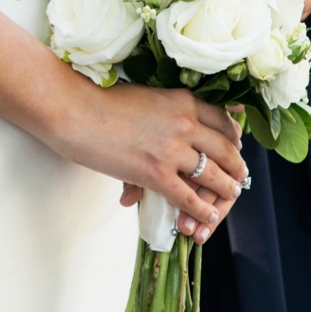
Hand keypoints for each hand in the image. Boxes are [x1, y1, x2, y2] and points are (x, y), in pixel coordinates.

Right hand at [65, 74, 245, 238]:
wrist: (73, 109)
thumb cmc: (100, 100)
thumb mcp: (146, 95)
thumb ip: (167, 109)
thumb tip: (177, 126)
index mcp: (182, 99)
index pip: (224, 121)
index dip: (233, 139)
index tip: (235, 147)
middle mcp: (184, 122)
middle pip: (226, 150)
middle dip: (235, 167)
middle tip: (238, 177)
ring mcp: (171, 149)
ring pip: (213, 176)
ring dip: (225, 190)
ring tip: (228, 197)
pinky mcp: (155, 174)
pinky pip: (189, 197)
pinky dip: (202, 210)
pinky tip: (207, 216)